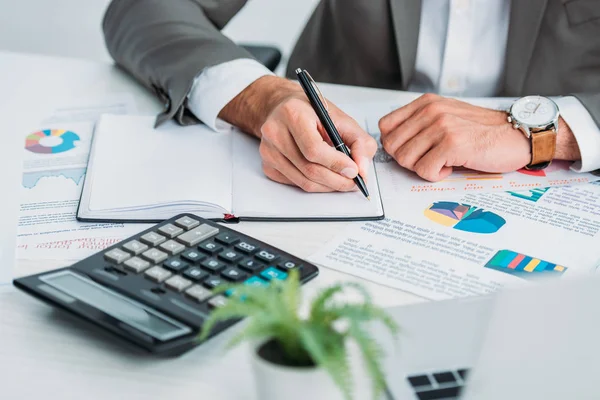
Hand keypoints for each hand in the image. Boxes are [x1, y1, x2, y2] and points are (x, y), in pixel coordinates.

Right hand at [219, 76, 376, 191]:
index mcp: (293, 114)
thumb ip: (359, 142)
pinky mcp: (267, 164)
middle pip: (309, 168)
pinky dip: (314, 184)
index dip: (336, 164)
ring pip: (303, 181)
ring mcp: (268, 150)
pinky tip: (324, 176)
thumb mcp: (341, 119)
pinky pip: (295, 183)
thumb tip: (362, 168)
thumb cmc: (311, 112)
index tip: (353, 170)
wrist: (282, 108)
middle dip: (336, 180)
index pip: (314, 149)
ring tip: (342, 180)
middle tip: (353, 182)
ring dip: (327, 186)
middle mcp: (275, 132)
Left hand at [379, 94, 530, 181]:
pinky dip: (436, 175)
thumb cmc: (482, 131)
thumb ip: (420, 125)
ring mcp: (441, 126)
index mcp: (426, 103)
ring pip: (406, 160)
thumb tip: (392, 143)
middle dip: (407, 160)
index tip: (412, 151)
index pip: (386, 126)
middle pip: (392, 146)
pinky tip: (452, 166)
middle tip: (429, 160)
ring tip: (443, 161)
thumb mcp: (446, 117)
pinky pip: (425, 170)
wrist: (517, 135)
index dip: (394, 145)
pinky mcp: (452, 144)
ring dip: (423, 168)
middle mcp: (431, 111)